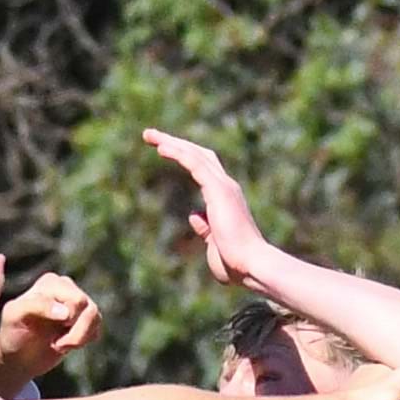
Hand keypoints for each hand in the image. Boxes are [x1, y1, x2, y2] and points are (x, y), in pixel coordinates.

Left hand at [0, 271, 101, 390]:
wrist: (17, 355)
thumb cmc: (13, 332)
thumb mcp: (14, 316)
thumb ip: (37, 306)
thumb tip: (66, 312)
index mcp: (50, 282)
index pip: (75, 300)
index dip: (67, 321)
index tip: (50, 337)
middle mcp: (66, 288)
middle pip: (88, 307)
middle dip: (75, 332)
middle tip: (55, 344)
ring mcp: (77, 303)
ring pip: (95, 317)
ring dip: (78, 338)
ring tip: (59, 345)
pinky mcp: (84, 319)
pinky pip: (97, 329)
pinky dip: (83, 341)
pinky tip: (66, 345)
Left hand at [144, 128, 270, 287]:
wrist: (251, 265)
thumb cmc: (234, 263)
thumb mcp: (214, 243)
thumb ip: (206, 229)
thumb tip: (195, 216)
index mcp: (225, 197)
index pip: (203, 167)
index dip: (184, 155)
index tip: (162, 149)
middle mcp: (226, 186)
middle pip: (198, 154)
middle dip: (174, 142)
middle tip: (150, 135)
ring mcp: (224, 187)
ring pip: (195, 154)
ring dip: (171, 142)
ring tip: (148, 135)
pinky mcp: (219, 190)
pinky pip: (195, 164)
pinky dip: (178, 153)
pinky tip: (161, 148)